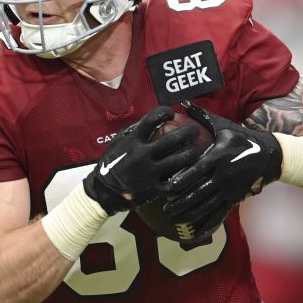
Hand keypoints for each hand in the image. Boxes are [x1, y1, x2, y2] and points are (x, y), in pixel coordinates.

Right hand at [83, 106, 201, 214]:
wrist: (103, 190)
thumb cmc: (111, 163)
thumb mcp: (118, 142)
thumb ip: (133, 130)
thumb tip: (151, 118)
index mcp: (132, 141)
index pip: (151, 119)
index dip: (164, 112)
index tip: (171, 113)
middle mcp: (141, 154)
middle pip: (171, 139)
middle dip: (188, 133)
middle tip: (195, 130)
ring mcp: (148, 172)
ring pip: (178, 161)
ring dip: (191, 153)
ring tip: (198, 149)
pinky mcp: (153, 189)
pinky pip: (174, 183)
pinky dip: (184, 177)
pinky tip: (191, 172)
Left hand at [163, 102, 283, 217]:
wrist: (269, 155)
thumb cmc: (241, 137)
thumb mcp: (223, 126)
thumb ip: (201, 116)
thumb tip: (183, 103)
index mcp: (219, 157)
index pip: (197, 171)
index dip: (182, 180)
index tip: (167, 187)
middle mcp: (224, 175)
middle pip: (199, 192)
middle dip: (181, 203)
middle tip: (165, 209)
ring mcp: (230, 189)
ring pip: (207, 206)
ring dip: (189, 215)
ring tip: (173, 220)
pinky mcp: (235, 198)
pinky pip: (220, 214)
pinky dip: (208, 225)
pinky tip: (195, 233)